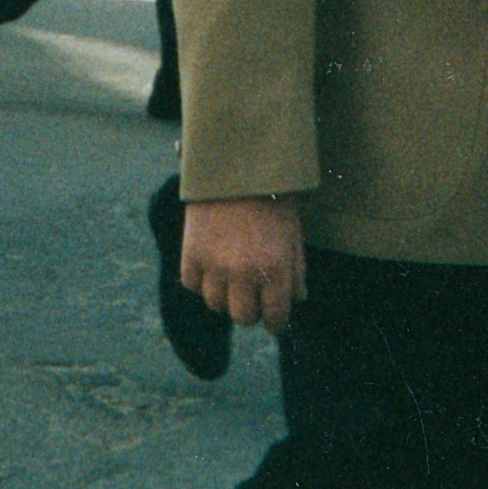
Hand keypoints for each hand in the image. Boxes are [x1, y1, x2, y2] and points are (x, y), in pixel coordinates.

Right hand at [182, 196, 305, 332]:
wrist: (235, 166)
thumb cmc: (271, 198)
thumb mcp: (292, 233)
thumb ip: (296, 270)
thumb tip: (297, 299)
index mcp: (276, 268)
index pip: (275, 316)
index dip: (275, 322)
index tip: (272, 321)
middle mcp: (244, 272)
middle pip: (243, 317)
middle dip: (250, 310)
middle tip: (251, 298)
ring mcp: (215, 265)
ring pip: (216, 304)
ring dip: (224, 295)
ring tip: (230, 277)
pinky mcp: (191, 254)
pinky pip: (192, 284)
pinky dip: (200, 279)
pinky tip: (210, 265)